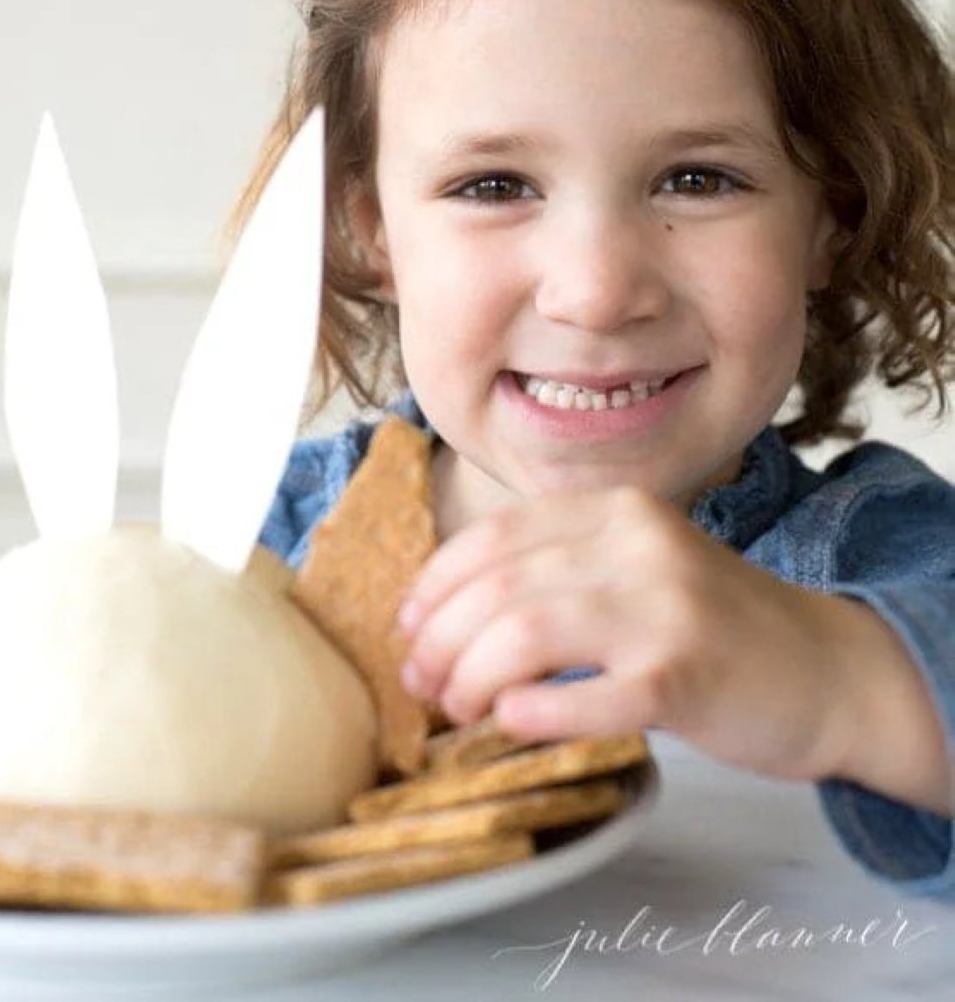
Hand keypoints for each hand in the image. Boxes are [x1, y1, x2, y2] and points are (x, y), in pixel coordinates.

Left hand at [397, 486, 852, 783]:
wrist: (824, 670)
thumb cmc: (710, 628)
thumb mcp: (636, 568)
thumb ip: (559, 570)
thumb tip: (441, 614)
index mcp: (618, 509)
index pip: (495, 536)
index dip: (435, 585)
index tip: (408, 629)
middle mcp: (639, 543)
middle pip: (499, 586)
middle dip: (441, 640)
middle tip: (422, 684)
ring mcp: (665, 608)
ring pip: (525, 634)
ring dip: (471, 678)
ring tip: (457, 710)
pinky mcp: (685, 676)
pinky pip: (585, 693)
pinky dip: (533, 711)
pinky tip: (511, 724)